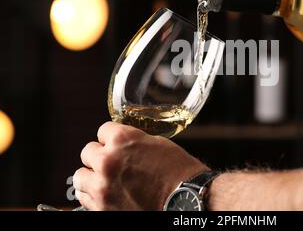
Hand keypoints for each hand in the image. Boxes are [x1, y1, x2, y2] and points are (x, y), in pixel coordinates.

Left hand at [73, 122, 208, 210]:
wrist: (186, 199)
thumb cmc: (178, 172)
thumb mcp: (157, 143)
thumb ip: (133, 140)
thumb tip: (121, 142)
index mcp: (122, 139)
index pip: (102, 130)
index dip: (111, 138)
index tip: (115, 144)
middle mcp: (108, 161)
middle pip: (87, 152)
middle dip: (100, 156)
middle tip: (114, 163)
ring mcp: (102, 186)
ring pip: (80, 176)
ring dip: (92, 176)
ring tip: (107, 180)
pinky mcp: (101, 207)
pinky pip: (84, 197)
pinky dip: (93, 194)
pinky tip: (108, 193)